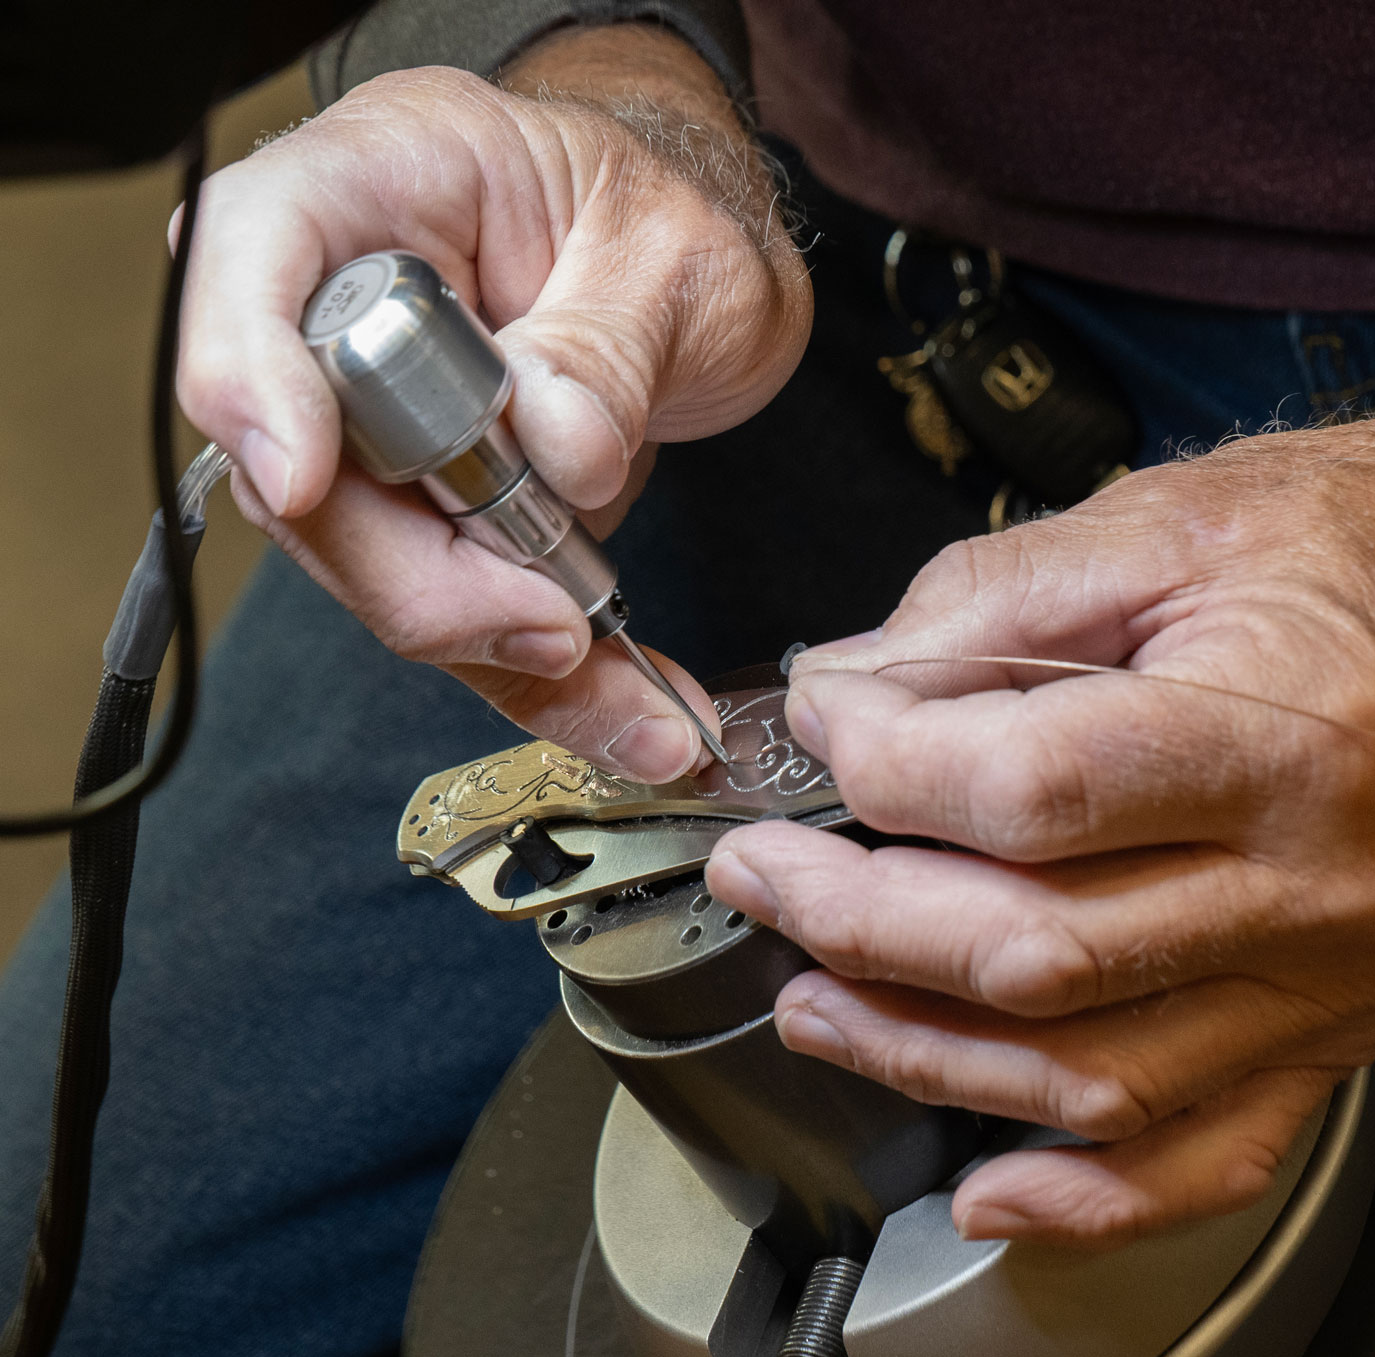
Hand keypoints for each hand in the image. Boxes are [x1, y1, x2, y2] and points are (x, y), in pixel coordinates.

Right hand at [174, 27, 809, 780]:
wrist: (688, 259)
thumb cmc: (668, 211)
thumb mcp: (674, 256)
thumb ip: (606, 347)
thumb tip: (558, 451)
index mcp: (375, 186)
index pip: (249, 267)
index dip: (258, 381)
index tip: (304, 476)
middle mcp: (342, 315)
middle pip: (304, 478)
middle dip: (428, 575)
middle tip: (556, 625)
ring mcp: (374, 431)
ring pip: (377, 577)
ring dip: (503, 651)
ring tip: (638, 704)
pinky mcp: (428, 520)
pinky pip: (458, 618)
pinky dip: (541, 679)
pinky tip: (628, 714)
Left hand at [707, 382, 1374, 1244]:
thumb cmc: (1336, 552)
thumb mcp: (1159, 522)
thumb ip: (986, 600)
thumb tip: (847, 689)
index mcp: (1280, 730)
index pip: (1030, 791)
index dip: (883, 767)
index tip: (821, 728)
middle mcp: (1314, 881)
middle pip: (1036, 951)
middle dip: (856, 922)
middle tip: (761, 880)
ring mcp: (1326, 979)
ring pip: (1090, 1075)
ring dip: (921, 1056)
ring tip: (812, 1006)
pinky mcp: (1328, 1032)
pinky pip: (1209, 1159)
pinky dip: (1087, 1198)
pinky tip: (986, 1191)